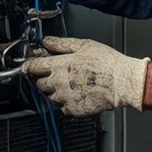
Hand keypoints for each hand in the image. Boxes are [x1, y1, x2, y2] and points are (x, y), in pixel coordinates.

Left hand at [22, 35, 147, 116]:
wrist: (122, 83)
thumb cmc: (107, 63)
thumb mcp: (83, 45)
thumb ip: (61, 44)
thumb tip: (46, 41)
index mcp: (59, 65)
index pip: (32, 67)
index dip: (29, 66)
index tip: (28, 67)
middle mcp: (58, 83)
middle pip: (39, 83)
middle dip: (43, 78)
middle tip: (56, 74)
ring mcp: (64, 98)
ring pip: (49, 96)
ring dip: (54, 91)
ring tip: (71, 84)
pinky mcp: (72, 110)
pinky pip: (62, 107)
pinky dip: (66, 102)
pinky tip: (77, 93)